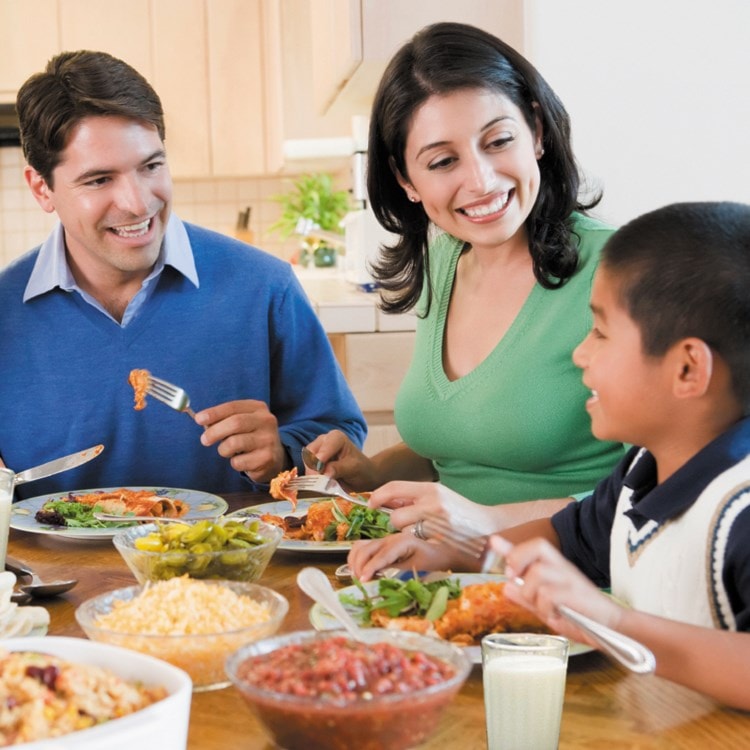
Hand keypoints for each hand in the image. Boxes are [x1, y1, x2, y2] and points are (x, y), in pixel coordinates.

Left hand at [196, 400, 285, 482]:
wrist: (275, 456)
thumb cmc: (251, 436)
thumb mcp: (242, 422)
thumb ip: (224, 419)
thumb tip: (202, 420)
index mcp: (258, 408)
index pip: (233, 407)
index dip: (214, 412)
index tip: (199, 419)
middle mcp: (266, 421)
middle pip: (235, 423)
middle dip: (215, 431)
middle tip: (204, 440)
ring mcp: (268, 440)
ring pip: (234, 443)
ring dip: (223, 449)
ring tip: (227, 451)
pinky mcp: (267, 458)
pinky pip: (239, 462)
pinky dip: (234, 462)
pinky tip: (242, 460)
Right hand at [307, 430, 378, 489]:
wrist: (362, 475)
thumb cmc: (361, 469)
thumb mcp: (354, 468)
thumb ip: (339, 468)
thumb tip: (325, 473)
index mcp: (336, 437)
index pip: (323, 448)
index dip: (319, 461)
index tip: (318, 474)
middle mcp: (324, 441)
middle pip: (311, 454)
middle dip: (314, 469)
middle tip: (319, 483)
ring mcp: (317, 450)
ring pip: (306, 462)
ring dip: (312, 475)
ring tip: (322, 484)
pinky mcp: (313, 461)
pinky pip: (307, 470)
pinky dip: (311, 478)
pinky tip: (319, 484)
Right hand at [347, 533, 457, 582]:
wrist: (443, 549)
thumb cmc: (434, 559)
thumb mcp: (419, 567)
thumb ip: (399, 570)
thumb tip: (380, 577)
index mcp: (401, 542)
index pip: (380, 556)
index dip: (370, 569)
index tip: (363, 581)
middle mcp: (390, 539)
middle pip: (365, 549)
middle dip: (359, 566)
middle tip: (360, 583)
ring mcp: (385, 540)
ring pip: (360, 546)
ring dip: (354, 562)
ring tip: (358, 577)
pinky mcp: (383, 545)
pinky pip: (363, 547)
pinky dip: (356, 557)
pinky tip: (359, 570)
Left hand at [367, 481, 497, 535]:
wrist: (489, 526)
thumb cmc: (461, 512)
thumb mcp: (439, 496)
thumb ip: (415, 497)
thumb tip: (385, 499)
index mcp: (430, 489)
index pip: (393, 487)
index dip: (377, 497)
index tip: (371, 504)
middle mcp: (432, 502)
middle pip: (396, 516)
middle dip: (397, 524)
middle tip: (408, 526)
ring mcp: (437, 523)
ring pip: (405, 533)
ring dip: (408, 536)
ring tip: (424, 534)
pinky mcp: (442, 540)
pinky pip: (417, 545)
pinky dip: (418, 545)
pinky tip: (430, 542)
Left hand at [491, 536, 624, 644]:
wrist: (613, 629)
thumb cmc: (582, 618)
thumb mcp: (548, 608)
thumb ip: (526, 598)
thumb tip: (506, 587)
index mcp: (556, 569)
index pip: (532, 548)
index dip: (511, 546)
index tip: (493, 541)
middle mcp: (563, 568)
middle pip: (537, 546)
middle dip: (519, 558)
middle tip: (515, 576)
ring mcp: (569, 579)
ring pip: (537, 573)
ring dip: (532, 593)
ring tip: (543, 608)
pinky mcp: (575, 593)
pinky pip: (547, 594)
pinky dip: (545, 608)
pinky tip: (555, 616)